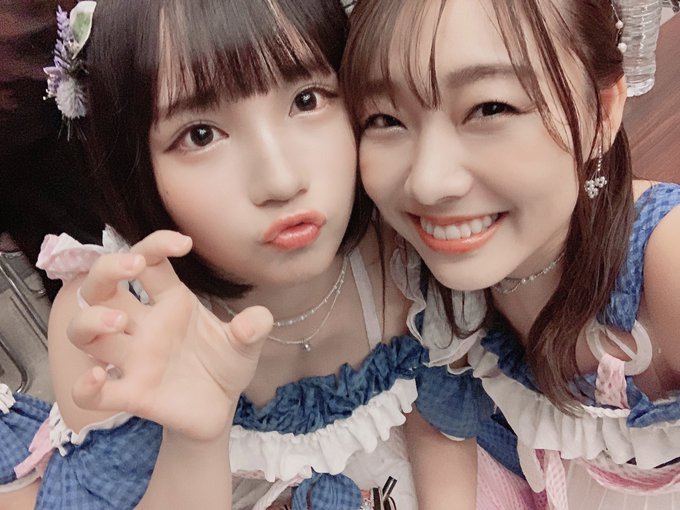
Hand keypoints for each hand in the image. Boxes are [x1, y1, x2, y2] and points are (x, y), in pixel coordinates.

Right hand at [68, 230, 272, 439]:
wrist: (221, 408)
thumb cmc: (225, 365)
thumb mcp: (247, 343)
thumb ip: (254, 328)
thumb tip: (260, 318)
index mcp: (171, 302)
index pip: (149, 261)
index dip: (157, 244)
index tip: (184, 243)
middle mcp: (144, 326)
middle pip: (101, 287)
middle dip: (107, 269)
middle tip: (133, 267)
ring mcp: (132, 359)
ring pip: (84, 331)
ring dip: (92, 320)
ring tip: (119, 321)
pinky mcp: (130, 395)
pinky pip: (91, 392)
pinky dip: (85, 386)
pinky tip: (97, 378)